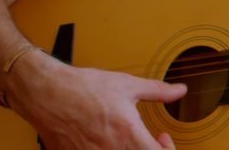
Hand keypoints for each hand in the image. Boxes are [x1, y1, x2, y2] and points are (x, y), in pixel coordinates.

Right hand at [5, 50, 185, 148]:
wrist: (48, 92)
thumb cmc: (84, 88)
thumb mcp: (128, 85)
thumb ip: (158, 91)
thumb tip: (180, 91)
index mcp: (127, 133)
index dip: (167, 149)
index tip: (163, 138)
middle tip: (150, 139)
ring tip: (127, 138)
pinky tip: (107, 140)